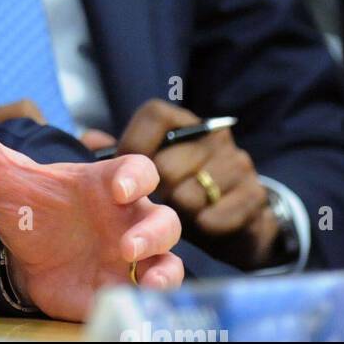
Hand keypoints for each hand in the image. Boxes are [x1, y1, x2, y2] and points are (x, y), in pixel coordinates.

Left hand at [0, 106, 182, 320]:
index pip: (136, 171)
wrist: (21, 259)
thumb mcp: (1, 179)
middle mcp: (124, 220)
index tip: (121, 185)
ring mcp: (128, 257)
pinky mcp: (122, 289)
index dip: (136, 176)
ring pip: (167, 257)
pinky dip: (153, 297)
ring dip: (161, 265)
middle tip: (127, 242)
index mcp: (102, 186)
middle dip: (154, 230)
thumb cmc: (26, 211)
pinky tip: (138, 299)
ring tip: (140, 274)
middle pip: (163, 218)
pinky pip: (153, 294)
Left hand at [115, 100, 277, 269]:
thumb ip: (116, 155)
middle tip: (158, 204)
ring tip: (183, 213)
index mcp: (185, 122)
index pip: (155, 115)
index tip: (126, 176)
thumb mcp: (149, 170)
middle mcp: (214, 136)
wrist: (236, 222)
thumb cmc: (180, 189)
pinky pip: (213, 217)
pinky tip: (203, 225)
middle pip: (166, 163)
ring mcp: (239, 163)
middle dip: (155, 193)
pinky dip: (202, 228)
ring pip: (189, 194)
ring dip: (180, 213)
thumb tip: (89, 140)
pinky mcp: (255, 196)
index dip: (134, 144)